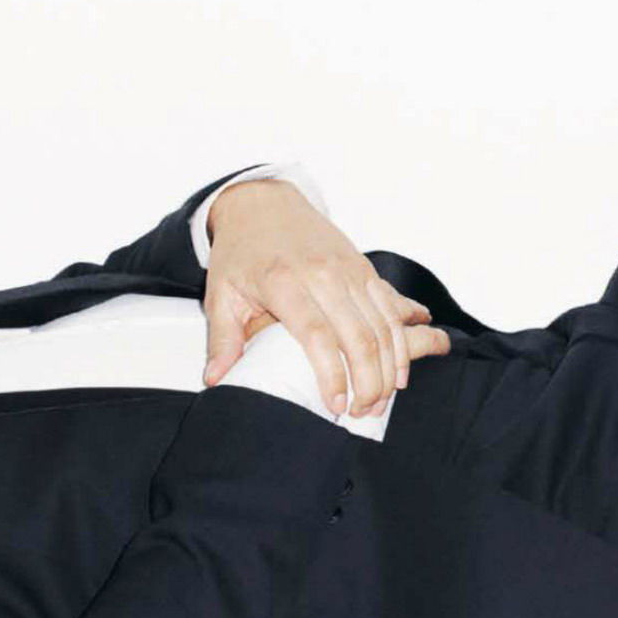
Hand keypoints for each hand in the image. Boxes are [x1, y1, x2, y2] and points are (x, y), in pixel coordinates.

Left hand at [202, 179, 450, 417]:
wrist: (263, 204)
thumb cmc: (241, 252)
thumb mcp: (220, 293)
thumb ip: (222, 339)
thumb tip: (217, 379)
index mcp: (284, 281)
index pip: (317, 335)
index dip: (331, 375)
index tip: (335, 405)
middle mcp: (323, 273)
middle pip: (359, 335)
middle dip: (367, 382)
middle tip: (361, 413)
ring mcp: (349, 269)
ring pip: (383, 325)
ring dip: (388, 368)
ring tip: (379, 401)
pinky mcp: (364, 268)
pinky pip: (391, 310)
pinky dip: (401, 342)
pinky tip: (399, 372)